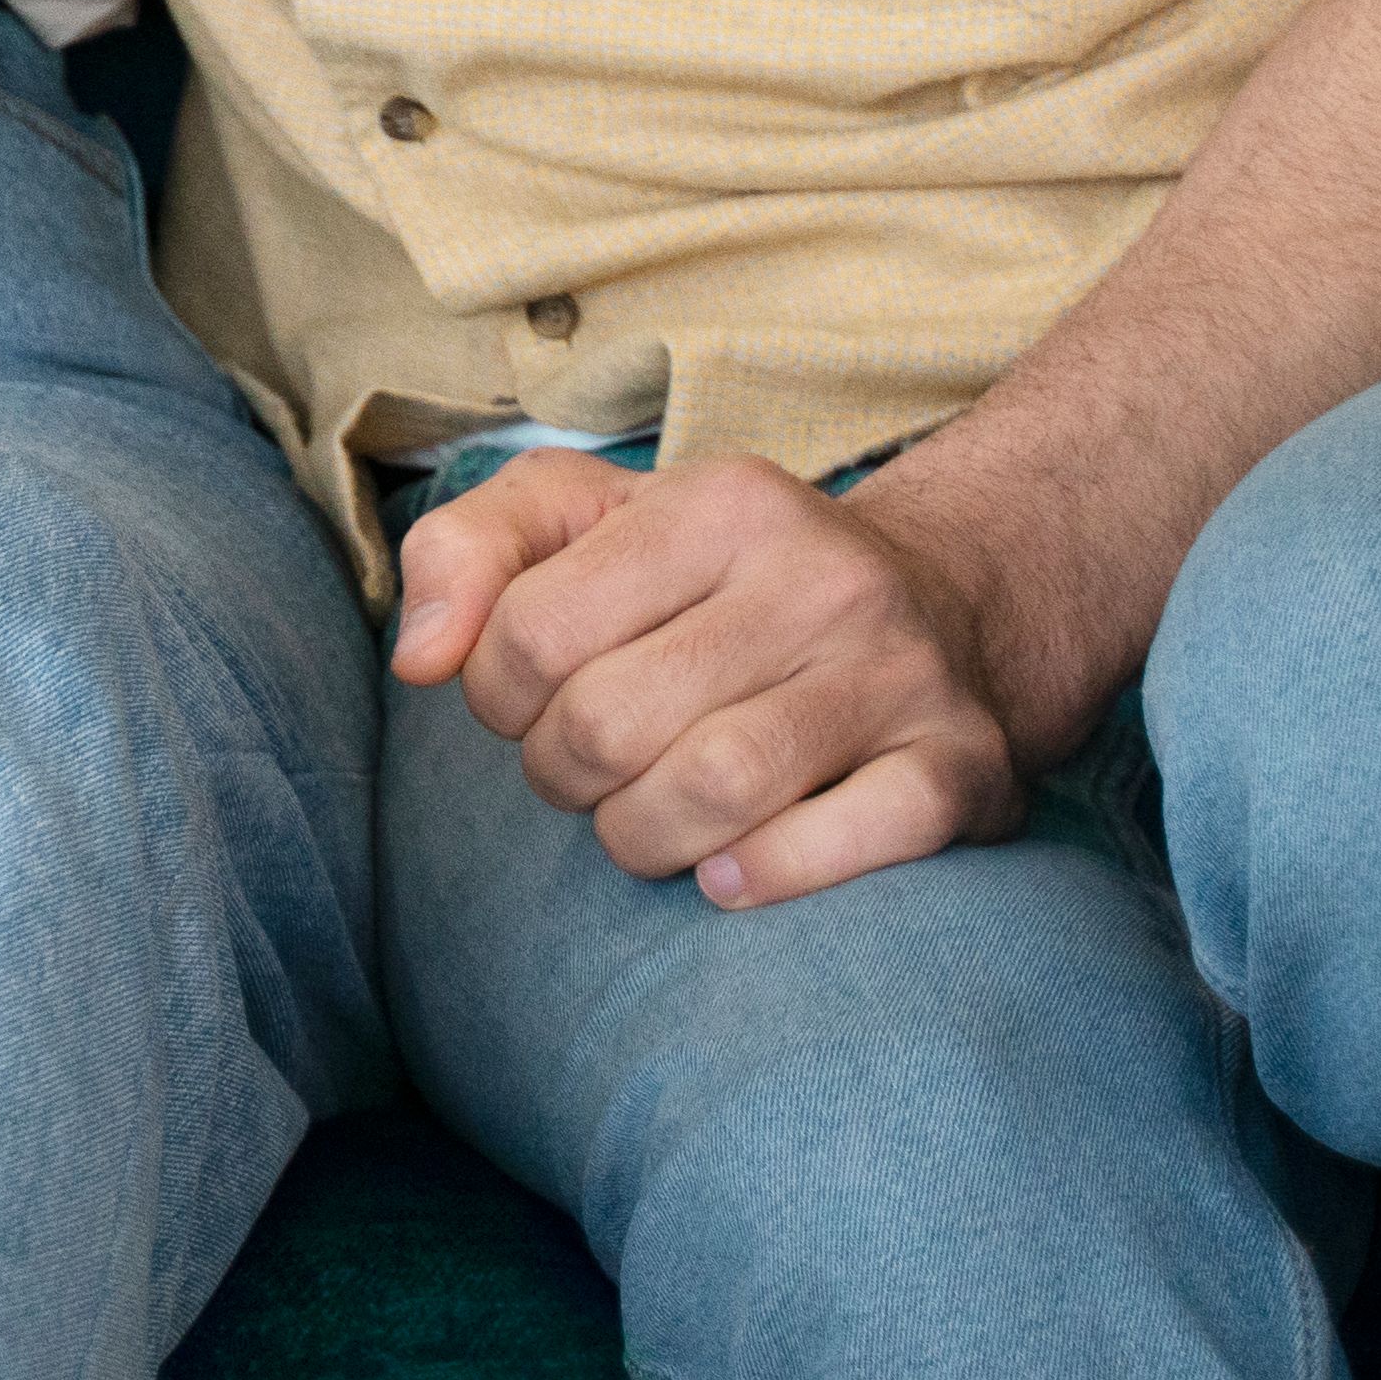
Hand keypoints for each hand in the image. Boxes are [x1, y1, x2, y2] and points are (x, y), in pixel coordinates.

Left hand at [391, 447, 1061, 905]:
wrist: (955, 607)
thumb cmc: (724, 577)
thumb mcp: (587, 516)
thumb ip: (467, 553)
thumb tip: (416, 659)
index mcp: (718, 504)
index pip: (530, 633)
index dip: (496, 698)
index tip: (529, 705)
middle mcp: (821, 578)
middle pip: (609, 724)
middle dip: (562, 777)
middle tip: (583, 774)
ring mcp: (904, 673)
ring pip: (713, 790)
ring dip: (640, 839)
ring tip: (642, 825)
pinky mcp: (964, 768)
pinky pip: (852, 842)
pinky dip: (767, 875)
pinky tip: (727, 874)